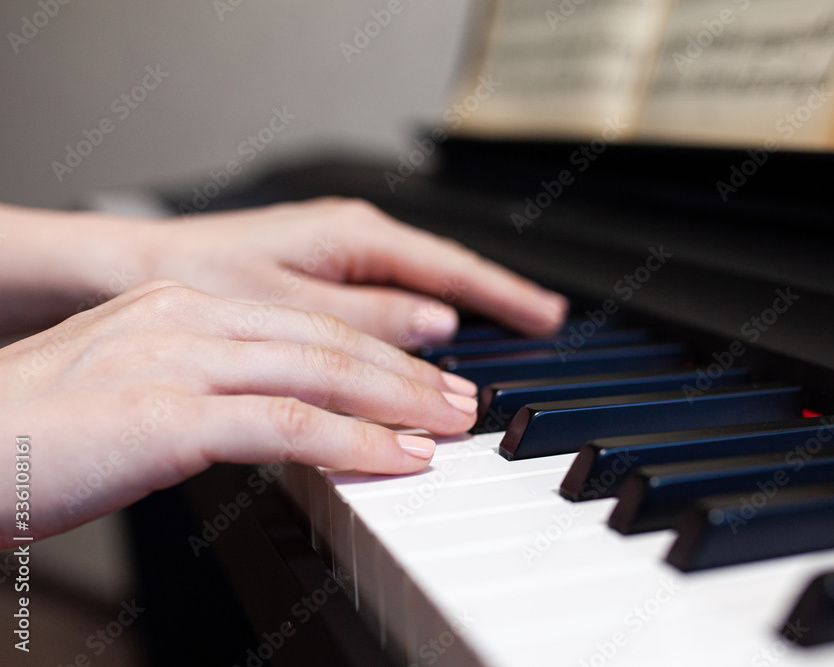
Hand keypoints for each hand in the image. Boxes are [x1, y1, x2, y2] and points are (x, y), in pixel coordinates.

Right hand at [0, 281, 481, 547]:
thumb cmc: (34, 432)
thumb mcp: (136, 387)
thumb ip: (207, 385)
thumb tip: (274, 413)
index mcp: (180, 306)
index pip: (306, 322)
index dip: (376, 349)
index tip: (424, 375)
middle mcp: (186, 318)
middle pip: (328, 338)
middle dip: (405, 370)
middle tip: (458, 397)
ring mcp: (177, 360)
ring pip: (320, 372)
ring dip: (397, 402)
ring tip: (447, 425)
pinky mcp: (167, 414)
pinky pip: (286, 424)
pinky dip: (354, 442)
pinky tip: (396, 459)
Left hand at [140, 198, 568, 347]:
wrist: (128, 269)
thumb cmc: (197, 275)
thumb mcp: (291, 306)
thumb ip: (370, 319)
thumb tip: (438, 328)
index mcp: (354, 236)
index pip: (454, 268)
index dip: (506, 296)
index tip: (550, 318)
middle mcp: (351, 240)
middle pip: (445, 279)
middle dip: (493, 310)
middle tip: (540, 336)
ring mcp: (336, 259)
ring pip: (415, 295)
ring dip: (455, 326)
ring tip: (494, 353)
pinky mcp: (318, 279)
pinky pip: (384, 304)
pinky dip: (412, 330)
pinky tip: (423, 352)